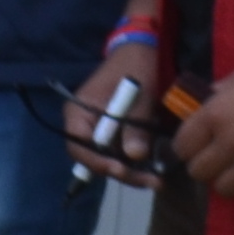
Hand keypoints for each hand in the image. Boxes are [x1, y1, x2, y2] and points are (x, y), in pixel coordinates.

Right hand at [61, 60, 164, 190]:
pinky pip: (117, 151)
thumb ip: (135, 126)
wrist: (140, 52)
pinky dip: (133, 161)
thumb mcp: (139, 97)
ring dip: (130, 170)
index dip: (98, 162)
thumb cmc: (134, 69)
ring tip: (155, 179)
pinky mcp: (112, 130)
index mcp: (78, 113)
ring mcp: (97, 128)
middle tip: (150, 182)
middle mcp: (82, 124)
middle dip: (121, 172)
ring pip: (107, 158)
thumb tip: (135, 156)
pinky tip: (152, 167)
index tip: (122, 170)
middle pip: (93, 158)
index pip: (78, 146)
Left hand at [175, 54, 233, 207]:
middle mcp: (231, 141)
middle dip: (207, 167)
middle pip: (199, 173)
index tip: (198, 148)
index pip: (181, 147)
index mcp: (214, 114)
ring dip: (231, 182)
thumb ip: (216, 99)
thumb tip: (200, 113)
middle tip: (221, 160)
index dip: (188, 149)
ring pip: (225, 190)